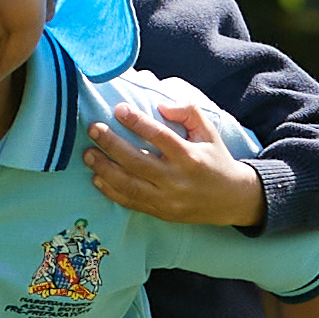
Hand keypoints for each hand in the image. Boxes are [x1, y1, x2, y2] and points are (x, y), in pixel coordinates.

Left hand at [79, 77, 262, 228]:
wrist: (230, 200)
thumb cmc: (216, 160)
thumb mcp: (209, 132)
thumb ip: (188, 112)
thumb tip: (161, 105)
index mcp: (190, 157)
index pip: (160, 137)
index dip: (138, 122)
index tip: (119, 108)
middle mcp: (176, 180)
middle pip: (138, 162)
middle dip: (111, 145)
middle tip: (94, 129)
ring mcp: (167, 199)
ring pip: (129, 185)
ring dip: (104, 169)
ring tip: (87, 153)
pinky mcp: (160, 212)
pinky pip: (130, 202)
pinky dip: (111, 191)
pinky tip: (97, 178)